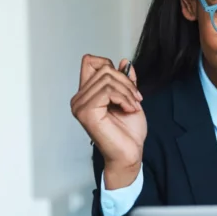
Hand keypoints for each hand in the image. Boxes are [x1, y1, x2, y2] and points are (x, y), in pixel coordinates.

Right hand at [71, 55, 146, 188]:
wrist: (130, 154)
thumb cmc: (128, 133)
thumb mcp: (130, 99)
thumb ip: (125, 82)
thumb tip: (124, 62)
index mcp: (87, 94)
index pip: (90, 62)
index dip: (110, 65)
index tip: (127, 84)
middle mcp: (79, 99)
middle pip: (103, 69)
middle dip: (126, 82)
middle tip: (137, 99)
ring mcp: (80, 105)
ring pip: (106, 78)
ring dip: (127, 91)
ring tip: (133, 105)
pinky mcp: (86, 112)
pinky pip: (107, 91)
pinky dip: (124, 98)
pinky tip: (129, 109)